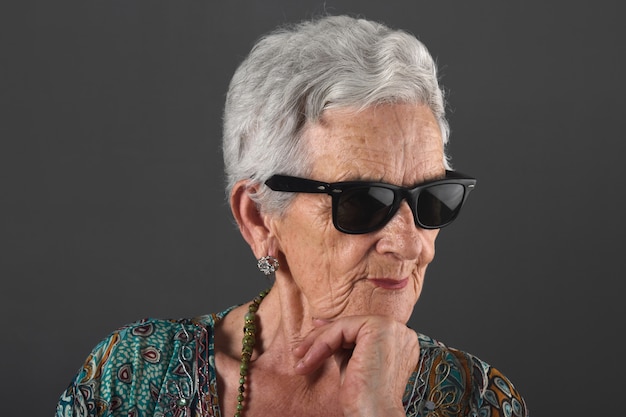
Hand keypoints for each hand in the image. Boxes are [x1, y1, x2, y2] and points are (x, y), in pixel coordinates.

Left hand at [293, 316, 419, 416]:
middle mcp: (401, 332)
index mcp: (400, 341)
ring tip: (302, 360)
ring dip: (318, 343)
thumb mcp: (353, 363)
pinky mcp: (379, 328)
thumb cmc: (365, 398)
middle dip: (323, 337)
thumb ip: (344, 343)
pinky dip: (322, 343)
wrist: (374, 415)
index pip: (361, 329)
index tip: (314, 337)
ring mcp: (392, 328)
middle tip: (300, 350)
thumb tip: (323, 323)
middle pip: (353, 325)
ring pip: (345, 325)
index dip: (335, 332)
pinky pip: (341, 328)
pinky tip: (310, 359)